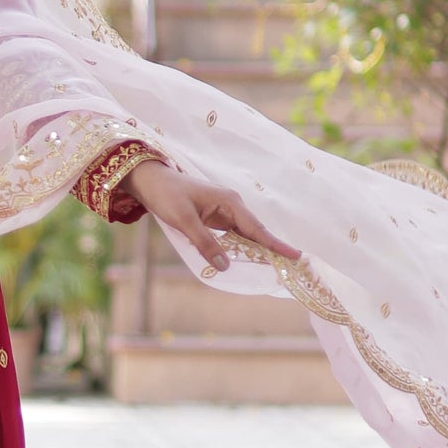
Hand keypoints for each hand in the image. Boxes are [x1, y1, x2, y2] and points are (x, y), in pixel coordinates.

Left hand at [126, 160, 301, 273]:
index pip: (256, 228)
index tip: (296, 255)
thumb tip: (225, 266)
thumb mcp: (184, 220)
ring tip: (279, 265)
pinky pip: (234, 236)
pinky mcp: (216, 218)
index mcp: (229, 202)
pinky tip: (251, 259)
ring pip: (246, 235)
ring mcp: (224, 212)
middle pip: (256, 232)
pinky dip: (243, 247)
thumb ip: (204, 243)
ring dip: (259, 249)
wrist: (152, 181)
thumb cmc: (167, 196)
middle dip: (273, 248)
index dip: (275, 244)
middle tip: (293, 265)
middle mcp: (232, 206)